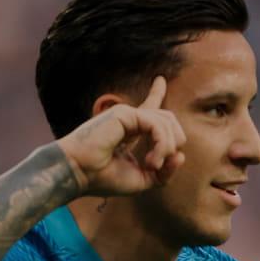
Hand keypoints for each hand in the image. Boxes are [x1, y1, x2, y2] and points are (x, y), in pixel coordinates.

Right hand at [57, 76, 186, 195]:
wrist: (78, 174)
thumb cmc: (103, 178)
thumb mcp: (141, 180)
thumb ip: (163, 172)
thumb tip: (181, 156)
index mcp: (129, 131)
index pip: (149, 110)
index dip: (156, 94)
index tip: (160, 80)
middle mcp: (129, 120)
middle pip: (168, 119)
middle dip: (175, 142)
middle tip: (158, 166)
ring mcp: (127, 115)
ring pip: (167, 122)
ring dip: (167, 148)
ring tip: (153, 166)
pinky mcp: (125, 114)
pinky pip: (157, 125)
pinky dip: (161, 145)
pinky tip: (151, 161)